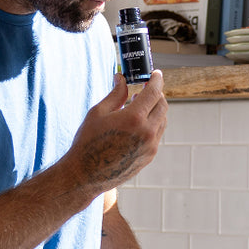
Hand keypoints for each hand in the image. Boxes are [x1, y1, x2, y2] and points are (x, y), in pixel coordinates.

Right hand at [65, 70, 167, 193]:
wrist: (86, 174)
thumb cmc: (88, 142)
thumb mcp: (98, 112)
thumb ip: (115, 94)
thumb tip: (122, 78)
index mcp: (134, 118)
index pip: (154, 92)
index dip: (156, 80)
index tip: (156, 74)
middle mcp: (147, 132)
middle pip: (162, 105)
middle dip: (157, 94)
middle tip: (146, 88)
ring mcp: (150, 146)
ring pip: (162, 121)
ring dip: (155, 109)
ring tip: (139, 106)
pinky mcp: (149, 156)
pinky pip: (157, 135)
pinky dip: (152, 124)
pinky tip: (138, 124)